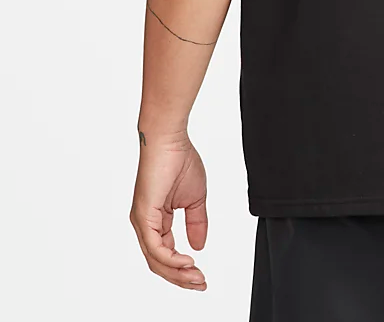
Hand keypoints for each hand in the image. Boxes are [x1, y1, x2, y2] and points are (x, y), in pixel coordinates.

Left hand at [130, 130, 208, 290]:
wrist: (170, 139)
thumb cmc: (179, 160)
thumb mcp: (195, 198)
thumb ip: (196, 222)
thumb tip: (198, 246)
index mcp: (155, 220)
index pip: (166, 254)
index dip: (183, 269)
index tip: (201, 276)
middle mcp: (145, 224)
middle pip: (159, 263)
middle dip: (181, 278)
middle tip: (200, 283)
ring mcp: (142, 221)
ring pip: (156, 260)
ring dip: (177, 272)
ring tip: (196, 276)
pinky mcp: (143, 215)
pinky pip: (154, 247)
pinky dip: (171, 259)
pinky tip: (186, 262)